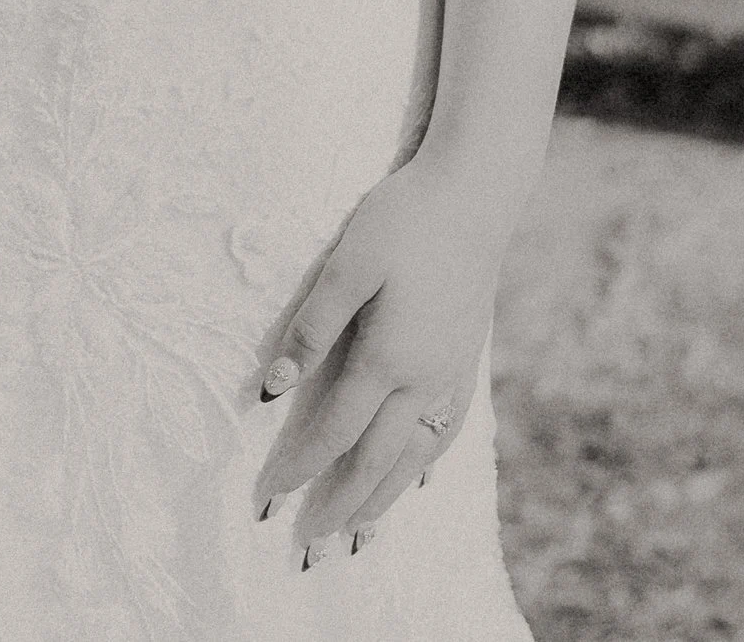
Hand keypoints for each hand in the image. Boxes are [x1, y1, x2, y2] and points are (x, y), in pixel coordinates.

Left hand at [254, 154, 504, 558]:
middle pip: (377, 463)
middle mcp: (425, 381)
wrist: (475, 195)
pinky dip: (423, 465)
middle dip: (340, 508)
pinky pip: (444, 433)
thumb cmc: (402, 220)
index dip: (300, 470)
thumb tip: (270, 390)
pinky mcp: (467, 359)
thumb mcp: (345, 265)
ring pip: (415, 458)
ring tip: (359, 536)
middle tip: (310, 548)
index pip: (334, 434)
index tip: (268, 500)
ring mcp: (452, 374)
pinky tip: (417, 479)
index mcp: (388, 359)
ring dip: (383, 500)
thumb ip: (310, 329)